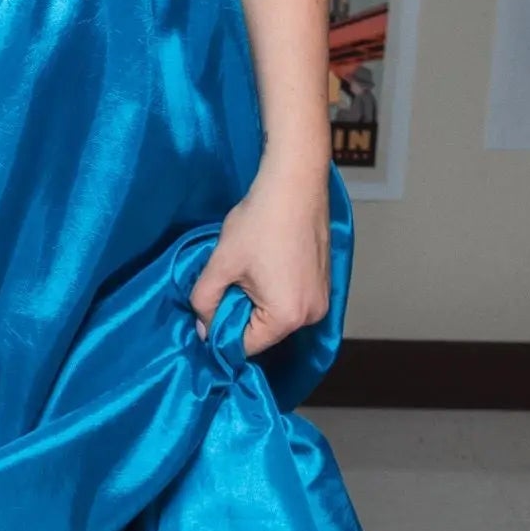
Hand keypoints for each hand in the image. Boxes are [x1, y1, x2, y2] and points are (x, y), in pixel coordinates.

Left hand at [189, 154, 329, 355]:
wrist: (295, 184)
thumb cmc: (258, 224)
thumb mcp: (221, 264)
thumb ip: (204, 302)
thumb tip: (203, 329)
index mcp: (286, 318)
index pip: (246, 346)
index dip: (221, 332)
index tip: (207, 312)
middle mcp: (311, 316)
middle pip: (264, 332)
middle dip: (240, 315)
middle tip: (226, 285)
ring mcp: (323, 299)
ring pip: (278, 316)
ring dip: (257, 303)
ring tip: (246, 272)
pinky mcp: (325, 283)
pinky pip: (293, 300)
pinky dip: (275, 292)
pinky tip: (265, 265)